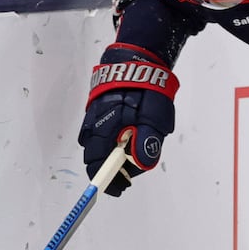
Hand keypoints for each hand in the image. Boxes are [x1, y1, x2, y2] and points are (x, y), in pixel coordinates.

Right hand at [78, 43, 178, 195]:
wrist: (137, 60)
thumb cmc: (148, 90)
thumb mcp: (155, 118)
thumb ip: (147, 140)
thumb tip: (140, 162)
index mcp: (106, 128)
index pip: (97, 163)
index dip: (107, 180)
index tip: (118, 189)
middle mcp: (94, 124)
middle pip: (94, 157)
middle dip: (110, 169)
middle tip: (127, 176)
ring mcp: (93, 117)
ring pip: (96, 145)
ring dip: (110, 154)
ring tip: (130, 154)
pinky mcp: (96, 111)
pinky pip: (98, 132)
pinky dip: (108, 141)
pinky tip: (124, 139)